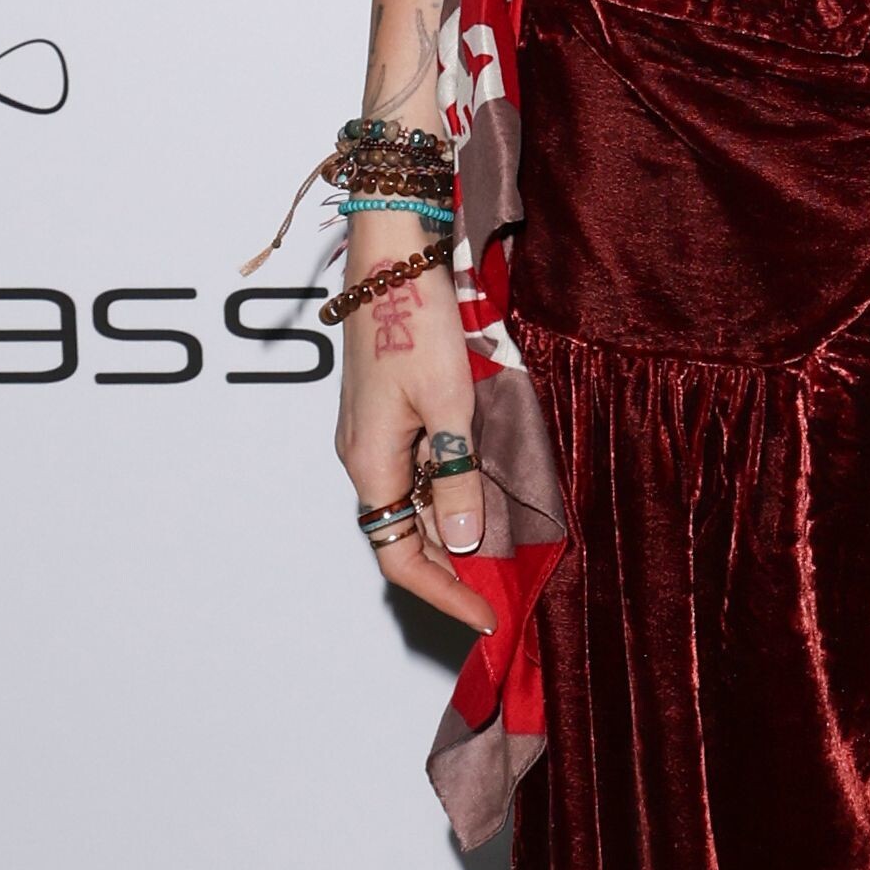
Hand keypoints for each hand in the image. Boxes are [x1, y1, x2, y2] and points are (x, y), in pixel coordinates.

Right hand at [332, 239, 494, 627]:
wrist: (390, 254)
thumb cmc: (415, 321)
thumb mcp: (449, 405)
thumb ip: (456, 476)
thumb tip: (462, 541)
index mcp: (370, 464)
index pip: (399, 557)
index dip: (444, 593)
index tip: (488, 615)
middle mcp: (364, 456)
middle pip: (403, 534)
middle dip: (452, 566)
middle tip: (505, 588)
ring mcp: (372, 433)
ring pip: (411, 501)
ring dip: (452, 527)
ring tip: (504, 550)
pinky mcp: (386, 410)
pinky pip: (415, 468)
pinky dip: (448, 489)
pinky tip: (483, 490)